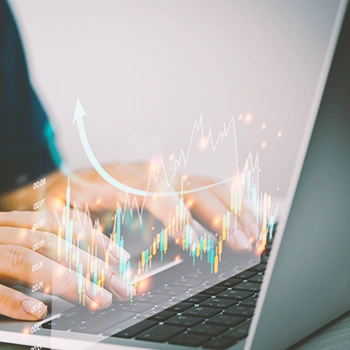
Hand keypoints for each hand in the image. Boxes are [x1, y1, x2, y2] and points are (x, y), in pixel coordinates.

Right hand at [0, 211, 129, 320]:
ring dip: (66, 281)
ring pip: (27, 261)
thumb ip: (43, 248)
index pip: (62, 226)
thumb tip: (85, 259)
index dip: (94, 240)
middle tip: (119, 286)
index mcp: (16, 225)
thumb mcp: (15, 243)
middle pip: (52, 244)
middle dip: (91, 264)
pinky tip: (38, 311)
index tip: (120, 257)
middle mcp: (3, 235)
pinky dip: (14, 300)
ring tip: (96, 298)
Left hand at [46, 163, 257, 251]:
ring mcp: (162, 175)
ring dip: (234, 208)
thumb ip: (85, 236)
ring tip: (254, 233)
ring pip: (206, 184)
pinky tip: (244, 217)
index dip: (181, 220)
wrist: (63, 179)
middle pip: (192, 186)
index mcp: (119, 178)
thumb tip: (120, 267)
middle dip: (220, 216)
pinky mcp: (171, 182)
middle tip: (242, 243)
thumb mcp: (60, 216)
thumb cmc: (63, 199)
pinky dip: (229, 203)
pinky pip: (207, 187)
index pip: (158, 195)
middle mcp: (147, 172)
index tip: (199, 246)